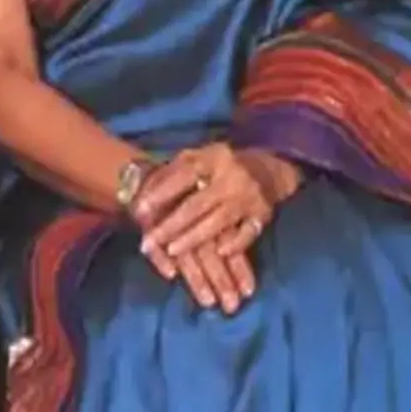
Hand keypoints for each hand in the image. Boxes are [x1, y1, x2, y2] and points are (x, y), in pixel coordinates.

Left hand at [133, 144, 301, 312]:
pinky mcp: (262, 214)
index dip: (161, 193)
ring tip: (172, 250)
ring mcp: (248, 197)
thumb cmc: (221, 166)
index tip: (140, 211)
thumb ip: (173, 172)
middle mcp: (230, 177)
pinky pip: (248, 233)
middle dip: (170, 226)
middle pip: (196, 205)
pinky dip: (235, 244)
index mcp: (212, 158)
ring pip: (217, 222)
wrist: (270, 168)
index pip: (183, 176)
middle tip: (148, 242)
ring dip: (193, 238)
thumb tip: (143, 193)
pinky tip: (220, 253)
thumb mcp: (199, 158)